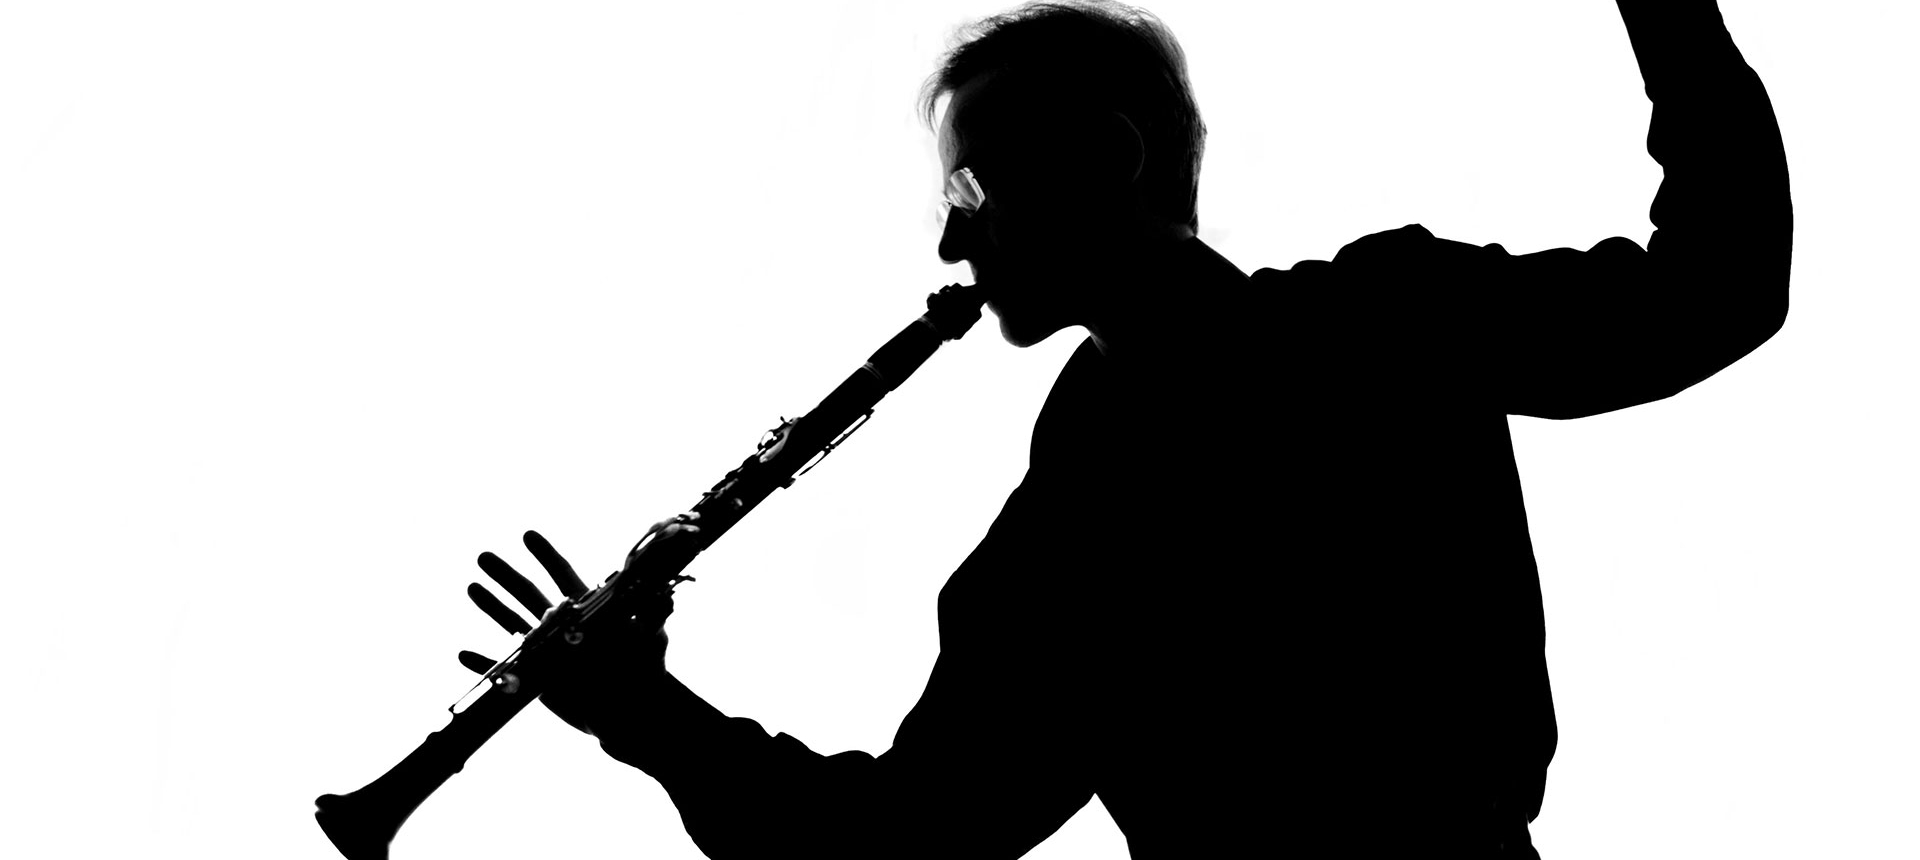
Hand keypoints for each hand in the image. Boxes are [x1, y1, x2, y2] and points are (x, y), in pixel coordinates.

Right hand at [459, 517, 698, 735]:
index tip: (528, 534)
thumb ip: (653, 617)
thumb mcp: (650, 640)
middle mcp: (562, 627)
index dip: (545, 555)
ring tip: (471, 585)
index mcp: (585, 612)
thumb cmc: (646, 673)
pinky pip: (504, 671)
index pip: (563, 575)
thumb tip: (668, 595)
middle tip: (482, 555)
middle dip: (505, 574)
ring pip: (512, 623)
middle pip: (528, 593)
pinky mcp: (537, 680)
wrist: (632, 714)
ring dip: (490, 606)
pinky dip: (484, 664)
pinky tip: (462, 654)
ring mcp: (547, 652)